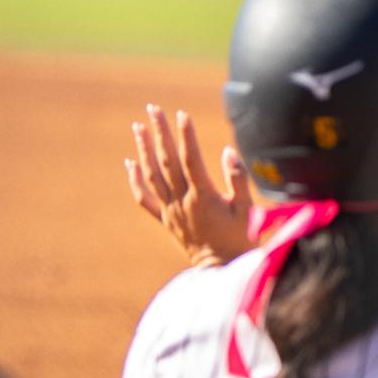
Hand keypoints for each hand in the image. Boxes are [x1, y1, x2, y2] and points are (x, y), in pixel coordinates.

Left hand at [125, 104, 252, 267]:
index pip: (191, 159)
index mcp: (203, 197)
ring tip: (138, 127)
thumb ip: (238, 180)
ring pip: (152, 175)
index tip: (182, 114)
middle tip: (153, 109)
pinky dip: (135, 180)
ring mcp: (171, 210)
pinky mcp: (166, 219)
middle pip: (167, 162)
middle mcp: (182, 201)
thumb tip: (228, 151)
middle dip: (160, 133)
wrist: (222, 269)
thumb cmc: (240, 238)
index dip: (186, 136)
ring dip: (144, 150)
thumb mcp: (247, 209)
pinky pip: (144, 198)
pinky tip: (130, 163)